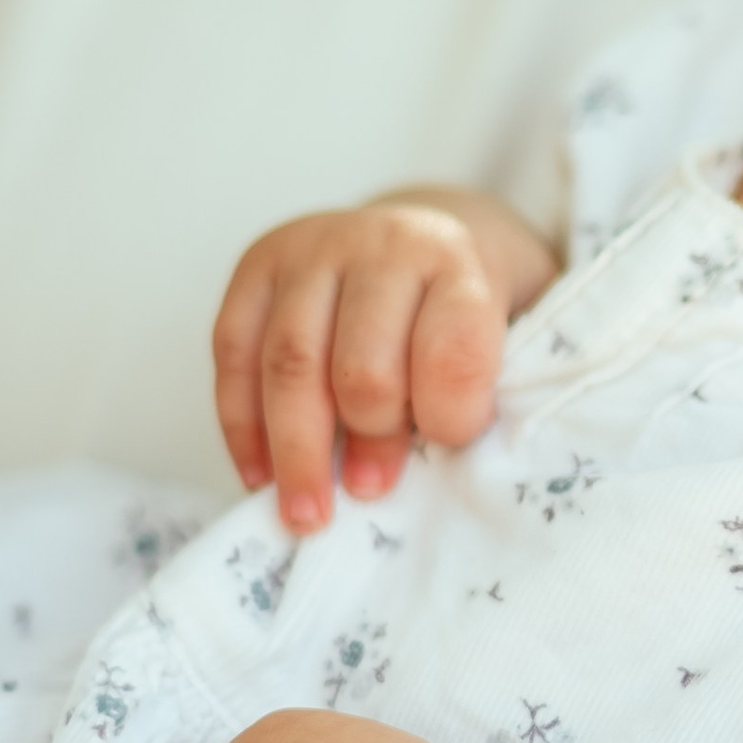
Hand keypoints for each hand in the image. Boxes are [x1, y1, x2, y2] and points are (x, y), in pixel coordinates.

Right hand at [212, 187, 557, 530]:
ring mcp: (313, 247)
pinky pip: (232, 350)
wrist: (428, 230)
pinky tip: (260, 474)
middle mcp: (382, 244)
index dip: (449, 419)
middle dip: (365, 441)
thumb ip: (481, 394)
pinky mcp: (259, 261)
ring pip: (289, 363)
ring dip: (294, 451)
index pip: (452, 353)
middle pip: (361, 367)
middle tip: (368, 492)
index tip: (445, 451)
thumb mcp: (510, 333)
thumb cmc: (470, 305)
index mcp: (459, 264)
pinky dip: (242, 424)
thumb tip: (426, 480)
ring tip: (307, 513)